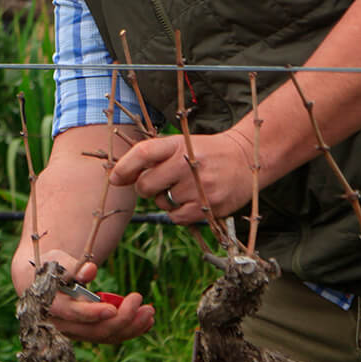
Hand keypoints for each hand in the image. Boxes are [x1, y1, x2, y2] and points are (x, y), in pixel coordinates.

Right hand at [15, 251, 154, 344]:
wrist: (36, 283)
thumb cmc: (46, 267)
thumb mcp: (55, 260)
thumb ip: (71, 266)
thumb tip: (91, 270)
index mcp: (51, 306)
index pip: (72, 314)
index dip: (92, 313)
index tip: (112, 308)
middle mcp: (63, 326)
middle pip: (95, 330)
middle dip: (122, 319)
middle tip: (141, 300)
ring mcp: (76, 333)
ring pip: (105, 336)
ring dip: (131, 327)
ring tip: (150, 311)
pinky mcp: (87, 333)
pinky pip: (110, 336)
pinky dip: (129, 330)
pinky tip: (146, 320)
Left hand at [109, 131, 255, 222]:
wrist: (246, 160)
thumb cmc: (204, 153)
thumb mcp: (179, 144)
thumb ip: (149, 157)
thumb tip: (114, 179)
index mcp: (176, 145)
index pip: (142, 154)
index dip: (123, 168)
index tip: (114, 179)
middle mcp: (186, 164)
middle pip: (145, 186)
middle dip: (146, 188)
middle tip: (161, 183)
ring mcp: (198, 187)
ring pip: (162, 203)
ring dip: (166, 200)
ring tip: (186, 187)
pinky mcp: (208, 206)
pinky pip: (177, 217)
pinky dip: (178, 212)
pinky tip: (193, 199)